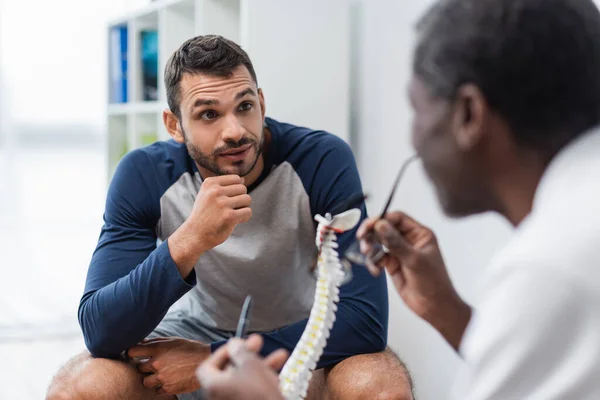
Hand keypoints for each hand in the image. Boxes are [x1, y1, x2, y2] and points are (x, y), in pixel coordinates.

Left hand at [127, 337, 210, 394]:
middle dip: (144, 366)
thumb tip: (140, 342)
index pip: (131, 351)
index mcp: (157, 349)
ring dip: (150, 378)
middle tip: (153, 365)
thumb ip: (155, 342)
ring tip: (160, 374)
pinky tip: (168, 380)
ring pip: (145, 381)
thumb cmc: (190, 348)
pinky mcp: (168, 388)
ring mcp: (161, 377)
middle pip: (138, 367)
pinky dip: (160, 386)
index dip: (131, 353)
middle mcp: (157, 363)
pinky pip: (156, 390)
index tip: (134, 355)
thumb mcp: (173, 340)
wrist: (206, 361)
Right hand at [168, 175, 251, 275]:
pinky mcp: (229, 216)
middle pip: (243, 188)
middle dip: (240, 199)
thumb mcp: (207, 195)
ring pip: (247, 199)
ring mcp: (222, 204)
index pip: (236, 178)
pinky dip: (244, 217)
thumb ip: (224, 186)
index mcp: (210, 183)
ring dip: (243, 208)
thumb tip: (243, 179)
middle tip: (229, 209)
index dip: (235, 190)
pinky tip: (234, 221)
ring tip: (232, 214)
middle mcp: (215, 191)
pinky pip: (248, 211)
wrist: (194, 235)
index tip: (226, 199)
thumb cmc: (204, 214)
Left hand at [197, 334, 287, 399]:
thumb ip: (240, 351)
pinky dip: (262, 381)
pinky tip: (277, 372)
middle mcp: (218, 397)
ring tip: (279, 355)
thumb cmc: (259, 393)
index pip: (207, 366)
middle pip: (229, 371)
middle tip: (259, 343)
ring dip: (261, 365)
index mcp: (213, 387)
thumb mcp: (251, 365)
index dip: (221, 353)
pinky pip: (251, 391)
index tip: (237, 345)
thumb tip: (234, 344)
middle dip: (247, 355)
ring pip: (244, 380)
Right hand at [357, 211, 471, 350]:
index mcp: (419, 234)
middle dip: (372, 233)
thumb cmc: (433, 282)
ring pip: (379, 242)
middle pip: (385, 228)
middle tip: (362, 238)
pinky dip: (373, 262)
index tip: (369, 226)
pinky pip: (378, 257)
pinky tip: (376, 271)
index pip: (397, 218)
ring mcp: (400, 252)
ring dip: (371, 248)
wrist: (434, 307)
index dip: (382, 219)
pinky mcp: (392, 264)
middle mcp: (409, 240)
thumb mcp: (414, 260)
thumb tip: (379, 224)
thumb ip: (395, 242)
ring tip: (368, 256)